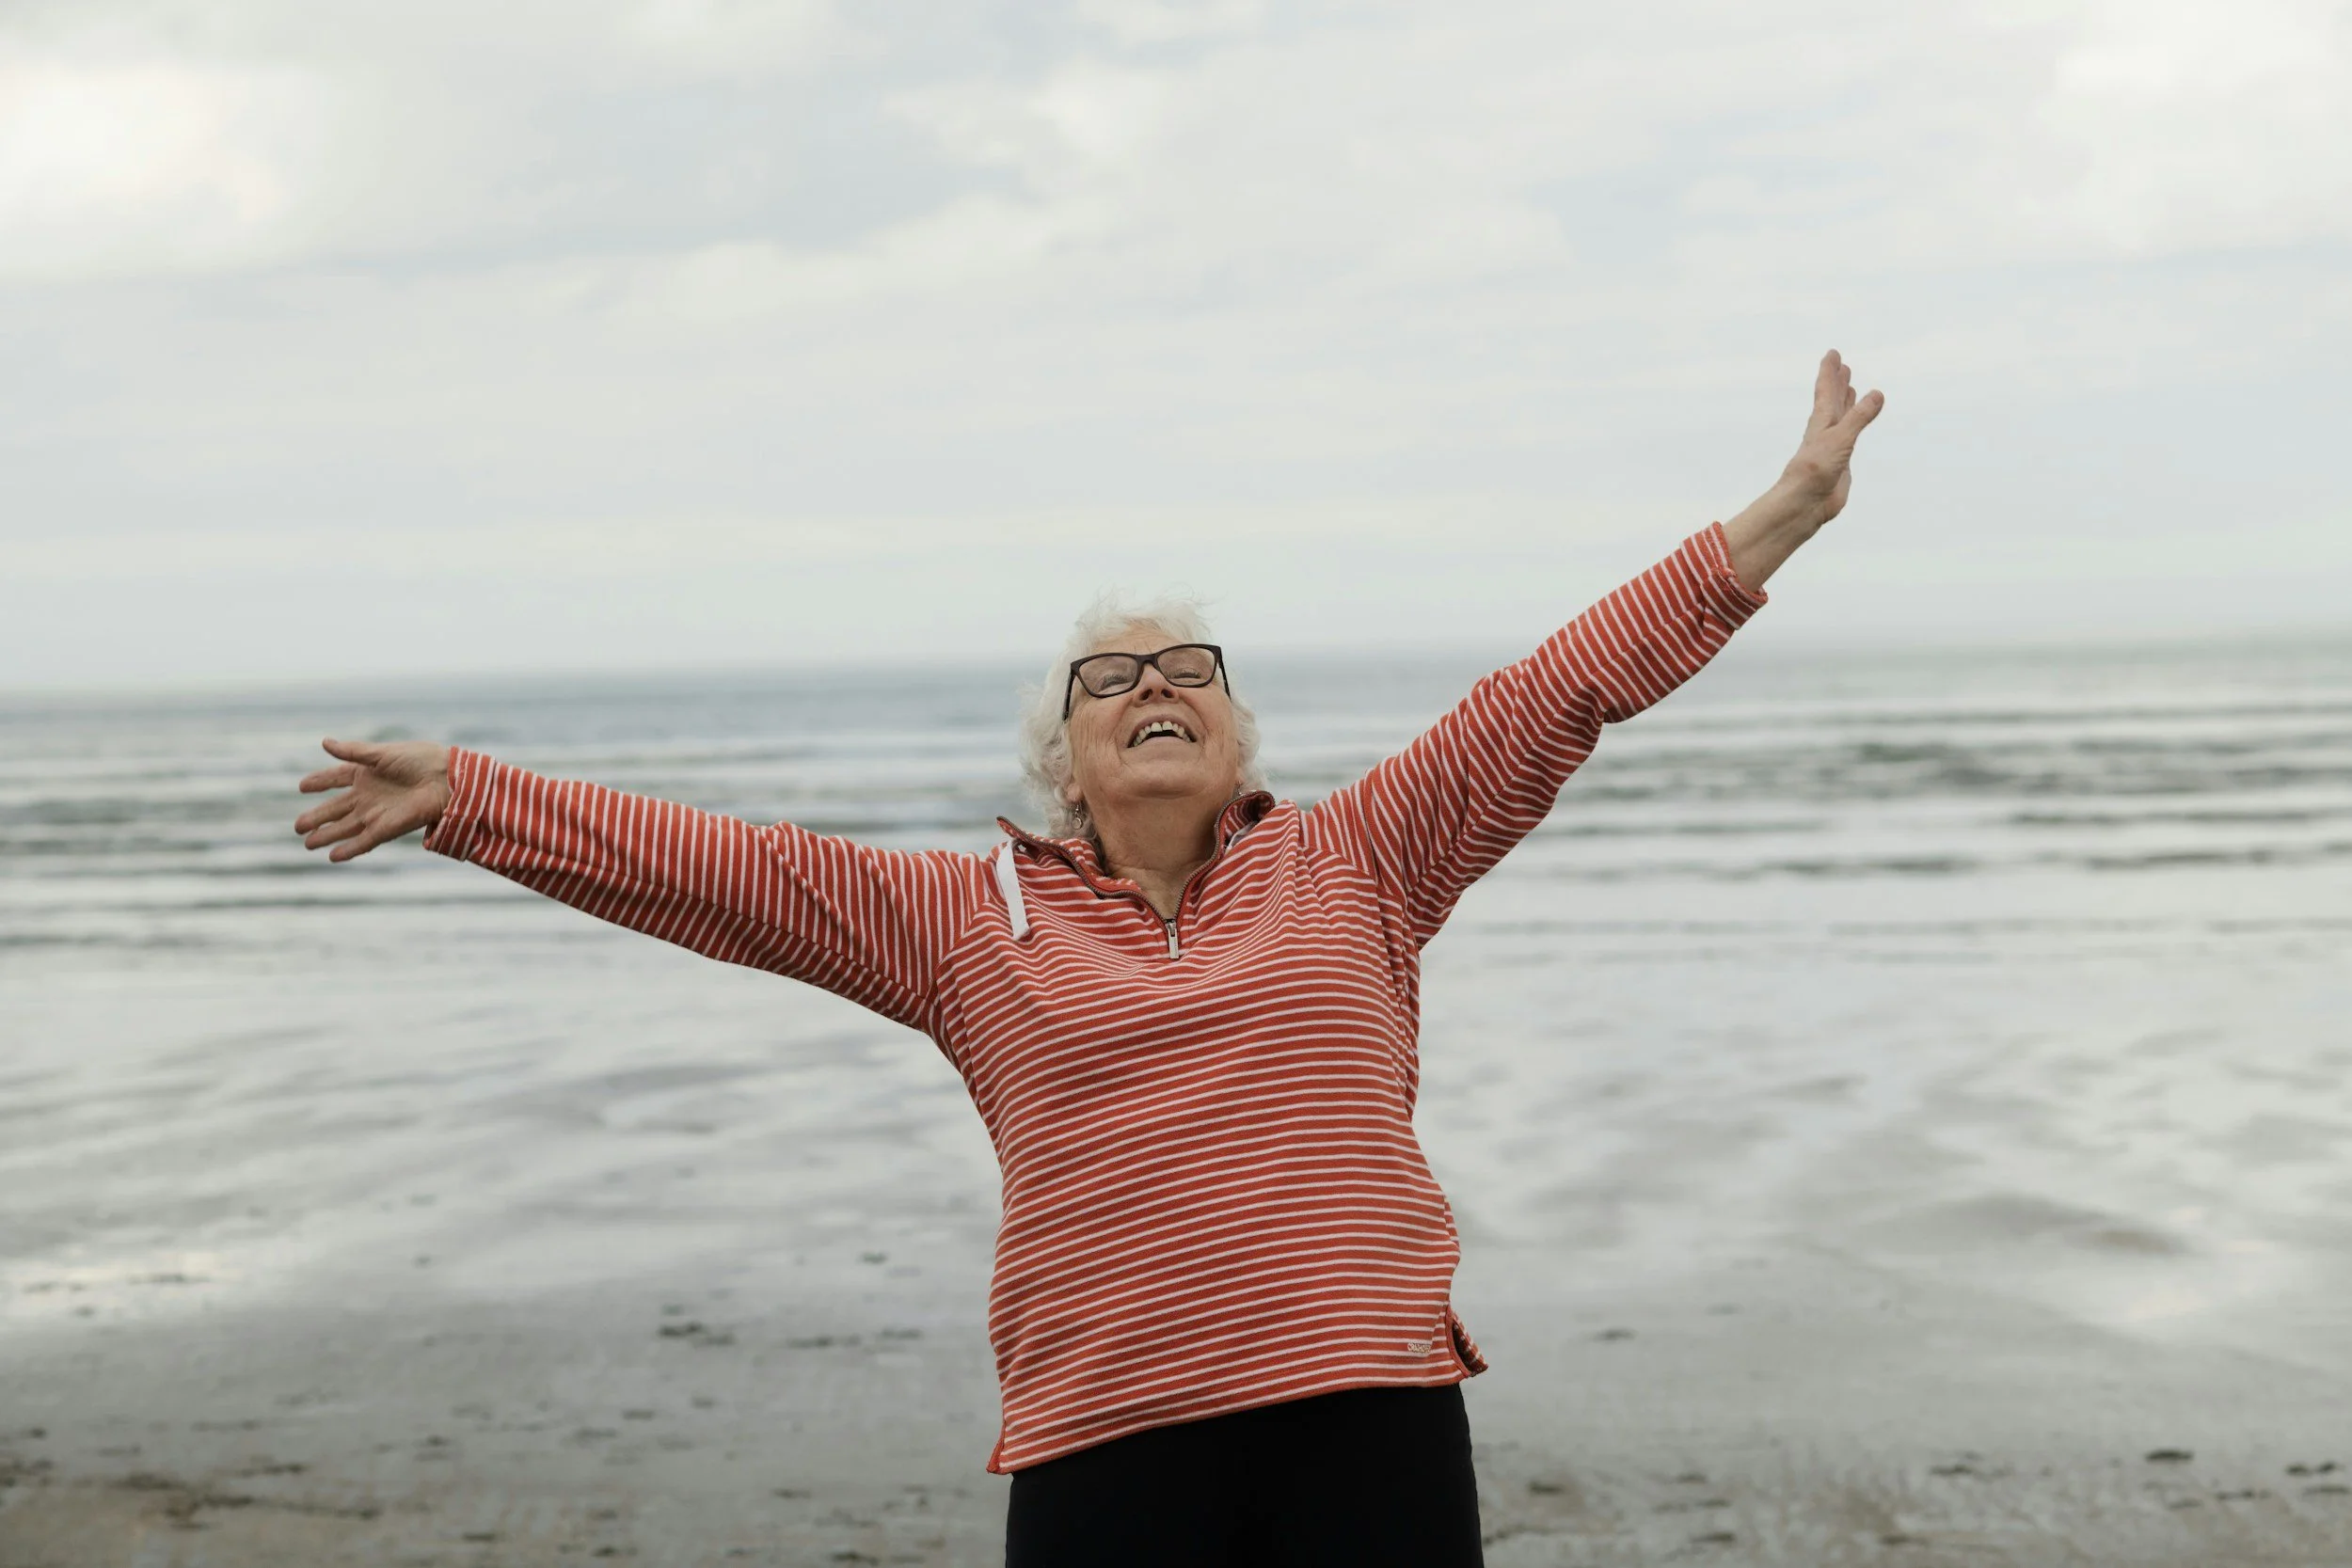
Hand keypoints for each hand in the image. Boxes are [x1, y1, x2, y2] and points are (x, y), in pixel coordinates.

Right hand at [294, 739, 451, 861]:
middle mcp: (368, 795)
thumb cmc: (420, 760)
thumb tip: (324, 742)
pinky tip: (332, 856)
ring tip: (307, 843)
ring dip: (326, 835)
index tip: (302, 786)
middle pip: (336, 808)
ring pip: (344, 828)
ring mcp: (375, 813)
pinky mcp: (386, 828)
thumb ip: (353, 751)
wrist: (446, 779)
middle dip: (316, 817)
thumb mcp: (382, 753)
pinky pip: (363, 841)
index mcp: (366, 773)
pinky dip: (349, 849)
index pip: (336, 778)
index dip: (319, 781)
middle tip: (297, 826)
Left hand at [1774, 348, 1884, 528]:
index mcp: (1821, 421)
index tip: (1832, 354)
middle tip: (1842, 365)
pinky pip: (1848, 437)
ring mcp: (1832, 446)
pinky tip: (1853, 426)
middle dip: (1837, 382)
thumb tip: (1877, 394)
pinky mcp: (1839, 462)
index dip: (1829, 371)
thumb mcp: (1840, 439)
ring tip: (1850, 388)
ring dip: (1845, 402)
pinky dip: (1853, 426)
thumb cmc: (1815, 471)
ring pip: (1840, 417)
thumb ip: (1859, 417)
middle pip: (1832, 400)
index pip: (1825, 390)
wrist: (1805, 504)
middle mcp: (1825, 431)